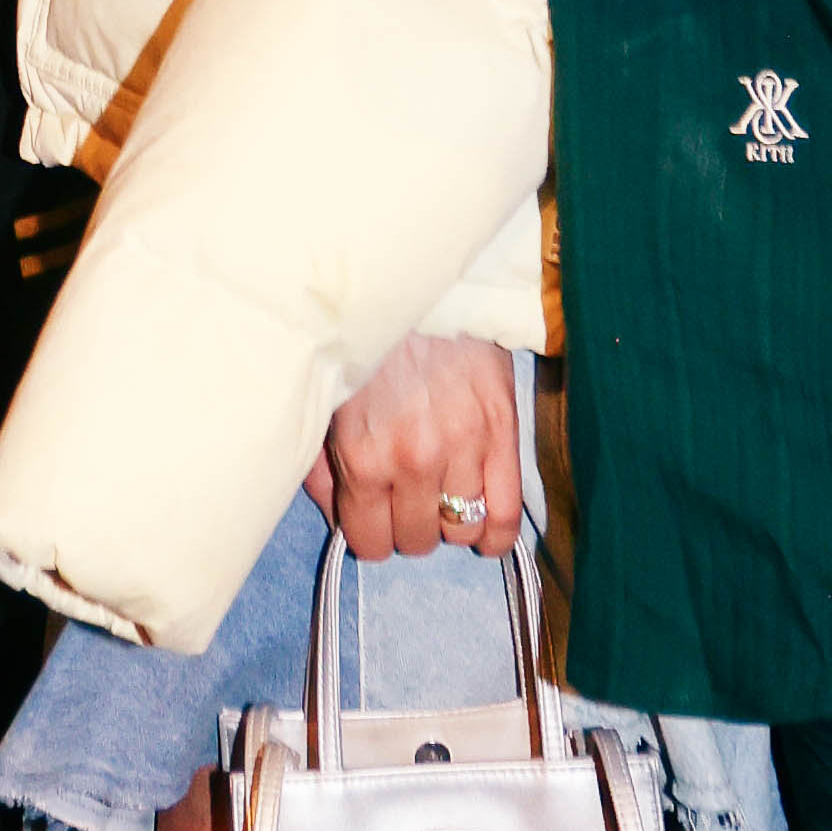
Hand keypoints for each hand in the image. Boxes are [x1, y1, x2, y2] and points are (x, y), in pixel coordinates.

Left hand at [307, 325, 522, 561]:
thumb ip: (323, 468)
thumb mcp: (325, 405)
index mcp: (364, 457)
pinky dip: (496, 533)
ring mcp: (464, 449)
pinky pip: (507, 512)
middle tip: (403, 498)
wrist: (419, 287)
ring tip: (440, 496)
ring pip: (461, 529)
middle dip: (407, 526)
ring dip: (448, 521)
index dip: (369, 534)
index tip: (371, 518)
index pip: (371, 543)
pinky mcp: (503, 432)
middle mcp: (414, 462)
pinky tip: (483, 528)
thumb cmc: (366, 344)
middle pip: (418, 540)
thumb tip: (338, 516)